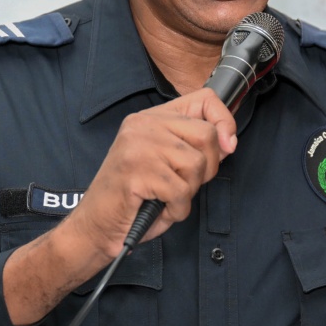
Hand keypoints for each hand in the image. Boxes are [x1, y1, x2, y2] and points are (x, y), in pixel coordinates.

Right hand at [67, 87, 236, 259]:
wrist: (97, 226)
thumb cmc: (134, 199)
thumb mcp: (168, 164)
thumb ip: (194, 148)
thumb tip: (228, 141)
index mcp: (152, 118)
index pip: (204, 99)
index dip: (225, 121)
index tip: (228, 145)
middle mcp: (143, 124)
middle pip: (207, 135)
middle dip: (207, 168)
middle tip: (184, 183)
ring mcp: (138, 145)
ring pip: (196, 164)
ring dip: (188, 191)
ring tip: (166, 196)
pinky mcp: (136, 169)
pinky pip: (180, 191)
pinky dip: (177, 209)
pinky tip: (160, 208)